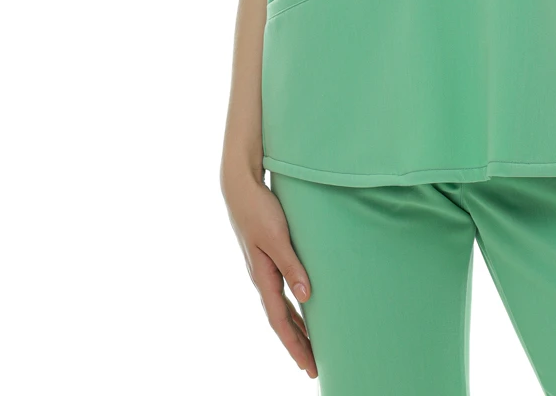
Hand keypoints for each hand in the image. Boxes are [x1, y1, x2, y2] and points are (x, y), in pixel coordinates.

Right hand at [222, 167, 317, 379]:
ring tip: (311, 346)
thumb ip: (291, 266)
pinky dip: (294, 306)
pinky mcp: (269, 257)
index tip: (308, 365)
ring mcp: (264, 269)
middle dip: (297, 344)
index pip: (280, 321)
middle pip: (281, 321)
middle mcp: (263, 278)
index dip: (294, 344)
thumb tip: (306, 296)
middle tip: (313, 367)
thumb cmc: (259, 210)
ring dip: (297, 328)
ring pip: (282, 308)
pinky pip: (283, 291)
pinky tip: (305, 307)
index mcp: (263, 278)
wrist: (242, 188)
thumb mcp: (277, 238)